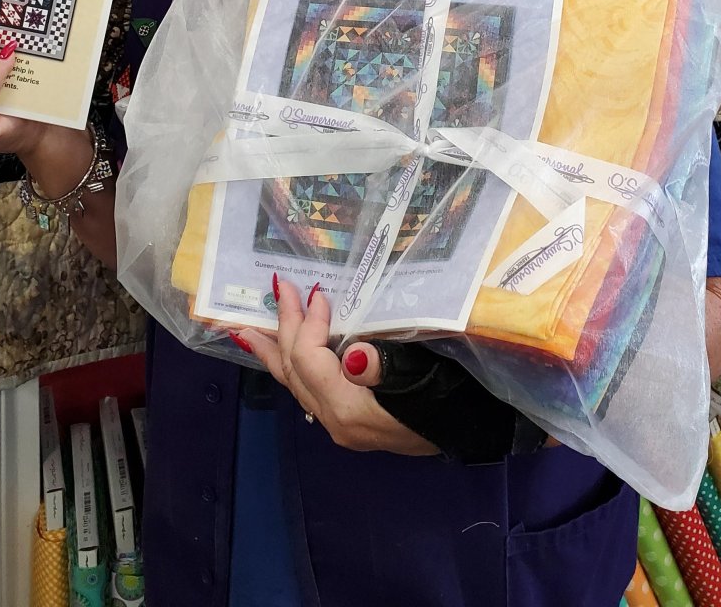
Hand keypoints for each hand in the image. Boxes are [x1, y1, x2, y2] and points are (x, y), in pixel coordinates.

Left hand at [234, 278, 437, 456]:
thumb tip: (355, 358)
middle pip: (295, 371)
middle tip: (273, 290)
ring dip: (276, 350)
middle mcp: (336, 422)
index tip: (316, 290)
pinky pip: (308, 390)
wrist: (472, 431)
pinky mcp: (349, 423)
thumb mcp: (424, 376)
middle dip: (282, 329)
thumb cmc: (451, 397)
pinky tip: (285, 355)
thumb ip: (386, 367)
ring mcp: (340, 426)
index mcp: (350, 410)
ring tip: (248, 331)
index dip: (309, 321)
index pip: (310, 359)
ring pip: (296, 384)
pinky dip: (292, 365)